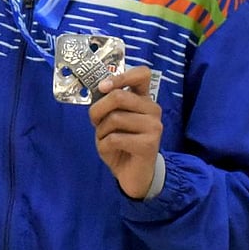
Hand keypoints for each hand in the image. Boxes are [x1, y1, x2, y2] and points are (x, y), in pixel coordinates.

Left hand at [88, 66, 162, 198]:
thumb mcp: (112, 119)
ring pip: (114, 118)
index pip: (142, 74)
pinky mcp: (149, 144)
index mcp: (144, 99)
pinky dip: (104, 145)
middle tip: (94, 122)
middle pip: (119, 96)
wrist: (134, 175)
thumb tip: (100, 87)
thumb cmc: (121, 143)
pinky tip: (110, 151)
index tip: (103, 87)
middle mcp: (153, 109)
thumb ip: (109, 103)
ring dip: (100, 131)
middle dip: (98, 110)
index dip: (121, 76)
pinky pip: (114, 138)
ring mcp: (154, 126)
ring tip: (105, 140)